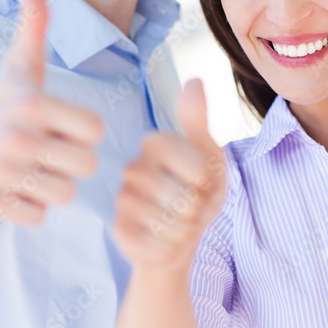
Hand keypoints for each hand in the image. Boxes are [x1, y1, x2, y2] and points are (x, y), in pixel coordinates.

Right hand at [0, 0, 103, 225]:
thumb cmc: (1, 103)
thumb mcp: (21, 65)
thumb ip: (35, 22)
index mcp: (33, 104)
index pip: (96, 132)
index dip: (83, 131)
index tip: (60, 124)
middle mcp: (17, 138)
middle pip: (85, 167)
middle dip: (71, 161)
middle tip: (47, 151)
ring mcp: (1, 173)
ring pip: (64, 195)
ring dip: (53, 186)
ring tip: (31, 168)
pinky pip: (38, 217)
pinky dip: (30, 207)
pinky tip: (15, 187)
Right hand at [113, 79, 226, 271]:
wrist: (179, 233)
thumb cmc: (197, 188)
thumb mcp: (207, 152)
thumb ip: (199, 119)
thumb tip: (194, 79)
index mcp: (155, 143)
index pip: (195, 168)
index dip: (208, 183)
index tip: (203, 181)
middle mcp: (132, 168)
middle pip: (182, 200)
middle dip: (198, 211)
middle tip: (192, 207)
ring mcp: (122, 200)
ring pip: (170, 225)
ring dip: (186, 231)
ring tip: (181, 223)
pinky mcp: (119, 231)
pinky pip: (156, 246)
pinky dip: (170, 248)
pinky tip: (165, 240)